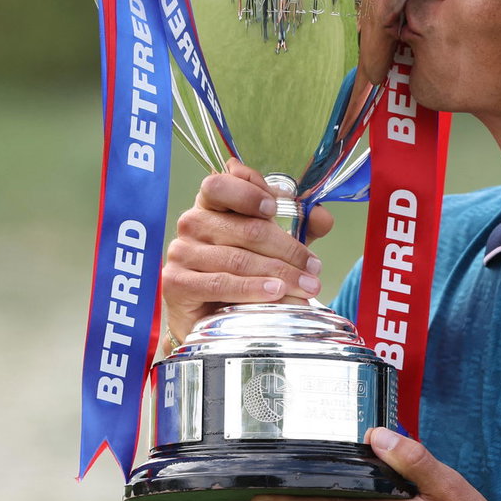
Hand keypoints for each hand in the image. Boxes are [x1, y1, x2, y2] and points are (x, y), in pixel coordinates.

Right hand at [161, 159, 335, 341]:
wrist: (206, 316)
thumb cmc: (241, 273)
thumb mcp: (273, 245)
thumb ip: (297, 226)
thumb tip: (323, 216)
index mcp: (211, 204)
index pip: (222, 184)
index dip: (249, 191)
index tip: (276, 206)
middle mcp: (192, 223)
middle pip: (246, 228)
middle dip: (288, 249)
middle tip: (315, 268)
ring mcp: (181, 252)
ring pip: (239, 258)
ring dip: (279, 273)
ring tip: (306, 286)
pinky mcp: (177, 282)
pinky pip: (222, 282)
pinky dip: (252, 288)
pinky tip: (275, 292)